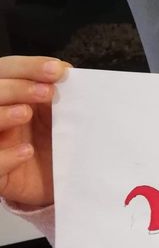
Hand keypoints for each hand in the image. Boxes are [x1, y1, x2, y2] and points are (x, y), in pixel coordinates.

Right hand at [0, 56, 70, 207]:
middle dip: (17, 88)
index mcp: (10, 95)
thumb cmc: (55, 141)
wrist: (58, 180)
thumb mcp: (57, 115)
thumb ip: (55, 92)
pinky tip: (27, 151)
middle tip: (48, 92)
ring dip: (2, 115)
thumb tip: (64, 70)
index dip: (28, 66)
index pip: (7, 70)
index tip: (57, 70)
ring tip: (26, 114)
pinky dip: (5, 156)